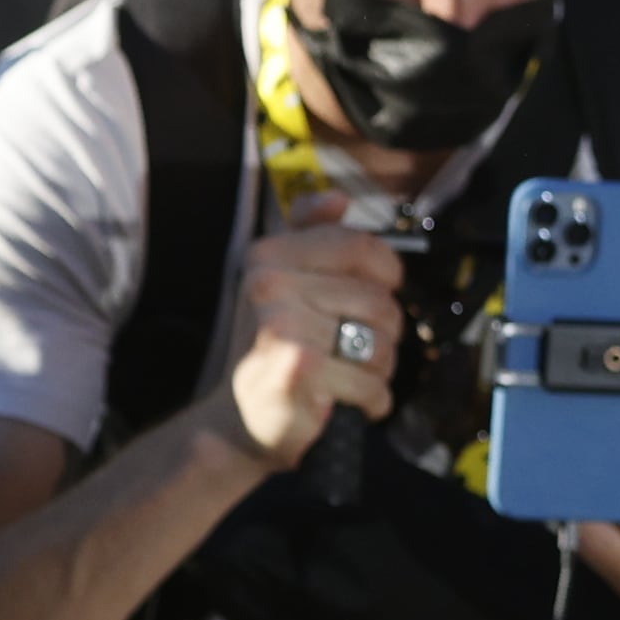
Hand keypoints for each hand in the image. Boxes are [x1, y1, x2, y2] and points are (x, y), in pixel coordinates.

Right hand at [217, 201, 403, 467]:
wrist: (233, 422)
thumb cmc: (270, 348)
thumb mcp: (282, 282)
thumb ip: (308, 234)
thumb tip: (337, 197)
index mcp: (270, 254)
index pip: (362, 247)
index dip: (387, 273)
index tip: (380, 292)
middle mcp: (271, 284)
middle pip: (380, 299)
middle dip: (384, 333)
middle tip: (357, 350)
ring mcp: (282, 326)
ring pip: (381, 341)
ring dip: (379, 368)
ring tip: (352, 374)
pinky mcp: (299, 370)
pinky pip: (372, 380)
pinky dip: (373, 398)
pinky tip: (352, 402)